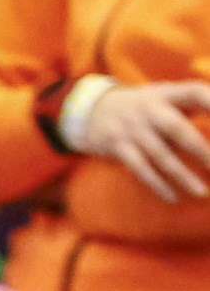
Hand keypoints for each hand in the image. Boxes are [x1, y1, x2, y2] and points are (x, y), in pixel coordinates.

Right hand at [81, 80, 209, 202]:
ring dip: (182, 176)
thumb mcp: (164, 95)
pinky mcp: (117, 147)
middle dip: (201, 149)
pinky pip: (140, 169)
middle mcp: (149, 109)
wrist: (92, 110)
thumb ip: (190, 103)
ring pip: (160, 155)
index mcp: (166, 93)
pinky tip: (173, 197)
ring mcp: (132, 129)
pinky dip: (157, 184)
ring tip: (202, 192)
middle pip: (178, 129)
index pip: (195, 92)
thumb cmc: (142, 106)